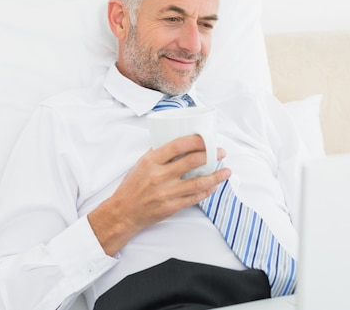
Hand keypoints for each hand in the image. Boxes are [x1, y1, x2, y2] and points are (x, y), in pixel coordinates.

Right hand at [88, 134, 229, 255]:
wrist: (123, 213)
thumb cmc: (132, 187)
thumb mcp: (141, 164)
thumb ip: (158, 153)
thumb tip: (177, 140)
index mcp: (151, 162)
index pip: (178, 146)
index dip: (196, 140)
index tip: (207, 138)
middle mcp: (159, 176)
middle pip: (192, 162)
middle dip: (211, 155)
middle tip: (220, 152)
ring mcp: (167, 193)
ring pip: (198, 182)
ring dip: (216, 176)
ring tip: (226, 171)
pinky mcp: (172, 207)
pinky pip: (195, 198)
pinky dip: (207, 191)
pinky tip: (215, 185)